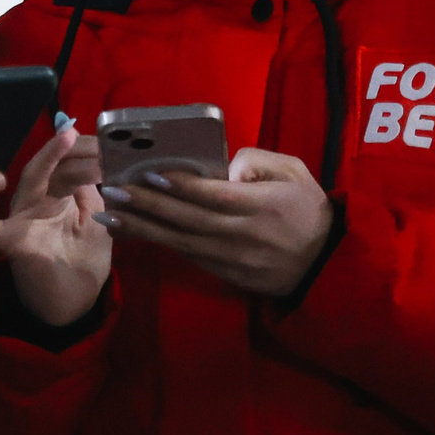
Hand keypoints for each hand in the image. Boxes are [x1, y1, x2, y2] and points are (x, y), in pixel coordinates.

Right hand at [0, 125, 110, 325]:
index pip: (68, 162)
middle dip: (70, 146)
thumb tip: (94, 156)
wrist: (71, 306)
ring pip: (30, 183)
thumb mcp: (96, 220)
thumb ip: (92, 192)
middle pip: (50, 164)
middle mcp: (37, 201)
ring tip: (66, 140)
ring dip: (48, 160)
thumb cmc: (81, 262)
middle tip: (95, 134)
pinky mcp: (15, 244)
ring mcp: (23, 220)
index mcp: (57, 194)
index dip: (87, 149)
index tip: (112, 140)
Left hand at [98, 147, 334, 299]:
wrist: (324, 263)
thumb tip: (224, 167)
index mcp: (262, 206)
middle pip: (189, 219)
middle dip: (149, 205)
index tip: (150, 174)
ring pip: (181, 242)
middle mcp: (243, 234)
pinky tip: (134, 232)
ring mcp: (233, 258)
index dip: (182, 187)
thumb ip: (259, 161)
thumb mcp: (294, 172)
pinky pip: (188, 256)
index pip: (214, 196)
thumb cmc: (308, 209)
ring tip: (110, 215)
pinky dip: (160, 244)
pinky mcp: (226, 274)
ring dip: (143, 228)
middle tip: (114, 190)